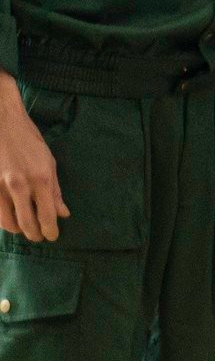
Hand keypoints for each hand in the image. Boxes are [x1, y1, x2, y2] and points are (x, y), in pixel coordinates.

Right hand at [0, 98, 65, 241]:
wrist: (2, 124)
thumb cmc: (29, 141)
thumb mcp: (49, 163)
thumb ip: (55, 191)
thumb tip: (63, 213)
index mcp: (41, 179)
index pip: (47, 216)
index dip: (50, 231)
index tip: (53, 236)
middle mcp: (20, 186)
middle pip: (26, 223)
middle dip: (35, 234)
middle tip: (39, 237)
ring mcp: (0, 186)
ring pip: (7, 222)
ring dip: (18, 229)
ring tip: (25, 228)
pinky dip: (4, 219)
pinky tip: (12, 217)